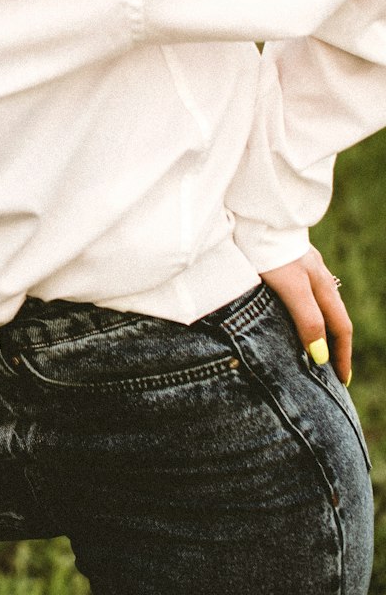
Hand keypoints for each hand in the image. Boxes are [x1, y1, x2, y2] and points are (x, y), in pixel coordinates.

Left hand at [261, 245, 352, 384]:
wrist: (252, 214)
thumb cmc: (270, 251)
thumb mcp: (292, 288)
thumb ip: (307, 319)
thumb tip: (321, 355)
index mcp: (321, 284)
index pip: (340, 327)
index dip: (342, 355)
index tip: (342, 380)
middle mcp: (316, 275)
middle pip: (332, 317)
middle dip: (335, 346)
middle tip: (332, 372)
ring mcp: (301, 266)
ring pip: (317, 305)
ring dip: (320, 329)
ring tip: (313, 350)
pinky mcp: (284, 261)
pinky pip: (301, 294)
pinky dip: (304, 313)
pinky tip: (290, 316)